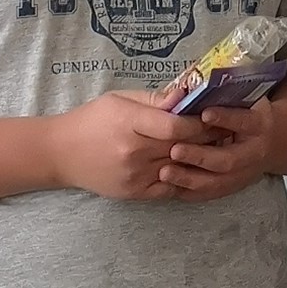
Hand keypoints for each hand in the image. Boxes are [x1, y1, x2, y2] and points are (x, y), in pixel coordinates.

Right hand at [50, 90, 211, 199]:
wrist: (60, 154)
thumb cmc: (93, 120)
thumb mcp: (121, 99)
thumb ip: (156, 99)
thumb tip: (188, 94)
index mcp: (130, 123)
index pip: (177, 127)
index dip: (200, 122)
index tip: (213, 116)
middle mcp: (133, 153)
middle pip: (183, 147)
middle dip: (208, 139)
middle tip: (226, 130)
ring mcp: (134, 176)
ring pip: (180, 168)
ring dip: (200, 159)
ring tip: (216, 148)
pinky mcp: (134, 194)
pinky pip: (170, 188)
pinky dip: (184, 178)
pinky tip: (193, 168)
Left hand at [159, 98, 277, 201]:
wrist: (275, 142)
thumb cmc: (252, 115)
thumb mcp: (247, 99)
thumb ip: (223, 95)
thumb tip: (192, 86)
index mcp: (259, 125)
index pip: (243, 121)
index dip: (225, 118)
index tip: (205, 113)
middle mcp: (253, 152)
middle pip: (228, 159)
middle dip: (200, 157)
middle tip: (175, 150)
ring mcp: (244, 174)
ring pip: (217, 182)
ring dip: (189, 179)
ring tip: (165, 172)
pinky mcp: (232, 188)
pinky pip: (209, 194)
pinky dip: (188, 192)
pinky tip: (169, 186)